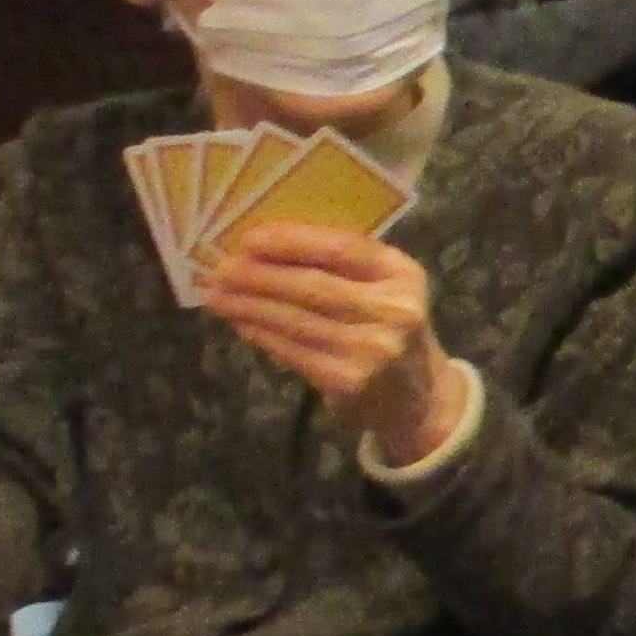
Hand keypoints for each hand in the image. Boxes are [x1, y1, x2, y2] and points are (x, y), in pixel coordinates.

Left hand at [205, 219, 467, 465]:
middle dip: (259, 275)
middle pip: (313, 285)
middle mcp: (393, 310)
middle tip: (221, 268)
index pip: (342, 248)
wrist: (417, 397)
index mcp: (403, 274)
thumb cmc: (386, 327)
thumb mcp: (383, 288)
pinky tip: (241, 322)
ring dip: (249, 306)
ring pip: (296, 319)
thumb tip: (263, 248)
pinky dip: (261, 334)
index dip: (291, 241)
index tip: (248, 239)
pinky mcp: (348, 380)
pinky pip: (293, 351)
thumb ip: (341, 265)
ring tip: (218, 294)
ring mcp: (371, 349)